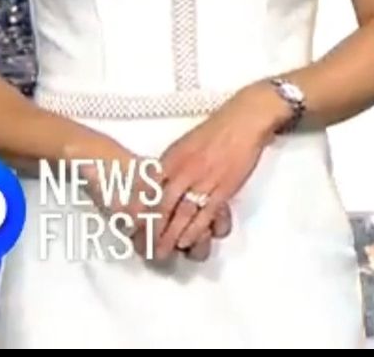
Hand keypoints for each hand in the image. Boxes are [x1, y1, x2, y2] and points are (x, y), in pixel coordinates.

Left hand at [150, 83, 284, 258]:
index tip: (129, 226)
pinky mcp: (224, 188)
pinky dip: (195, 230)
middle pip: (161, 205)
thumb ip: (170, 164)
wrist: (245, 120)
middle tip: (143, 247)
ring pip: (181, 213)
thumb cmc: (217, 129)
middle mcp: (184, 169)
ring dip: (170, 236)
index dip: (136, 210)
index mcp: (171, 158)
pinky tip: (186, 241)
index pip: (147, 189)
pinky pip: (206, 214)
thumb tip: (156, 182)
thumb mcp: (185, 143)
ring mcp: (204, 179)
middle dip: (151, 230)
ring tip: (162, 252)